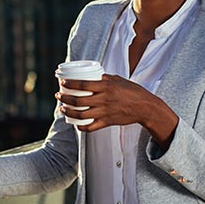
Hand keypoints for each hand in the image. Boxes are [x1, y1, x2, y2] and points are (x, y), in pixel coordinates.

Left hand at [56, 74, 177, 144]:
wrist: (145, 107)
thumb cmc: (132, 91)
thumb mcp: (118, 80)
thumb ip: (104, 78)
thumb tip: (92, 76)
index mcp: (105, 86)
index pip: (82, 85)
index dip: (69, 84)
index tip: (62, 83)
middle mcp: (103, 99)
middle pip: (78, 101)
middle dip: (64, 99)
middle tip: (59, 96)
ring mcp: (105, 112)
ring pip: (81, 114)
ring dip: (68, 112)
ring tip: (63, 109)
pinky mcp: (107, 122)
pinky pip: (91, 127)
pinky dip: (81, 126)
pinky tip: (76, 124)